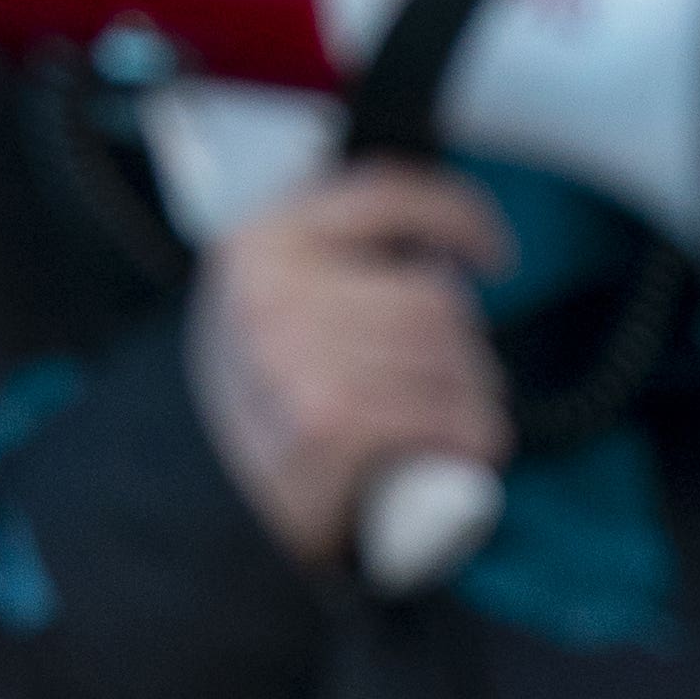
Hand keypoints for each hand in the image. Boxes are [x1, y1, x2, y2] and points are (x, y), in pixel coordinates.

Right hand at [189, 162, 513, 570]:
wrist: (207, 503)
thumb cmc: (260, 399)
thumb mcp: (271, 304)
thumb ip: (333, 260)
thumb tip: (442, 250)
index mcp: (263, 241)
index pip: (387, 194)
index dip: (456, 216)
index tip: (491, 253)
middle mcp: (273, 290)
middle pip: (431, 296)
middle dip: (468, 343)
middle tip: (471, 379)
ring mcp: (296, 354)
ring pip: (444, 354)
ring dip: (477, 393)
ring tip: (470, 417)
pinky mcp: (325, 418)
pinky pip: (435, 413)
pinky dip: (469, 434)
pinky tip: (470, 446)